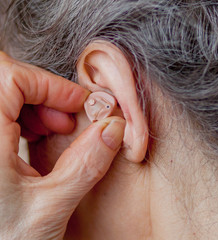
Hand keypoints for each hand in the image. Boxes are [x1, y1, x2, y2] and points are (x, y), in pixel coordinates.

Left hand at [0, 52, 124, 239]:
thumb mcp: (51, 208)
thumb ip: (85, 165)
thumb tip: (112, 128)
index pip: (10, 77)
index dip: (50, 84)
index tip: (79, 104)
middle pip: (4, 80)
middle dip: (44, 93)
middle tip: (67, 121)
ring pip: (2, 94)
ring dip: (35, 105)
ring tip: (57, 131)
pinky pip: (0, 115)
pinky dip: (24, 118)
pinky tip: (39, 141)